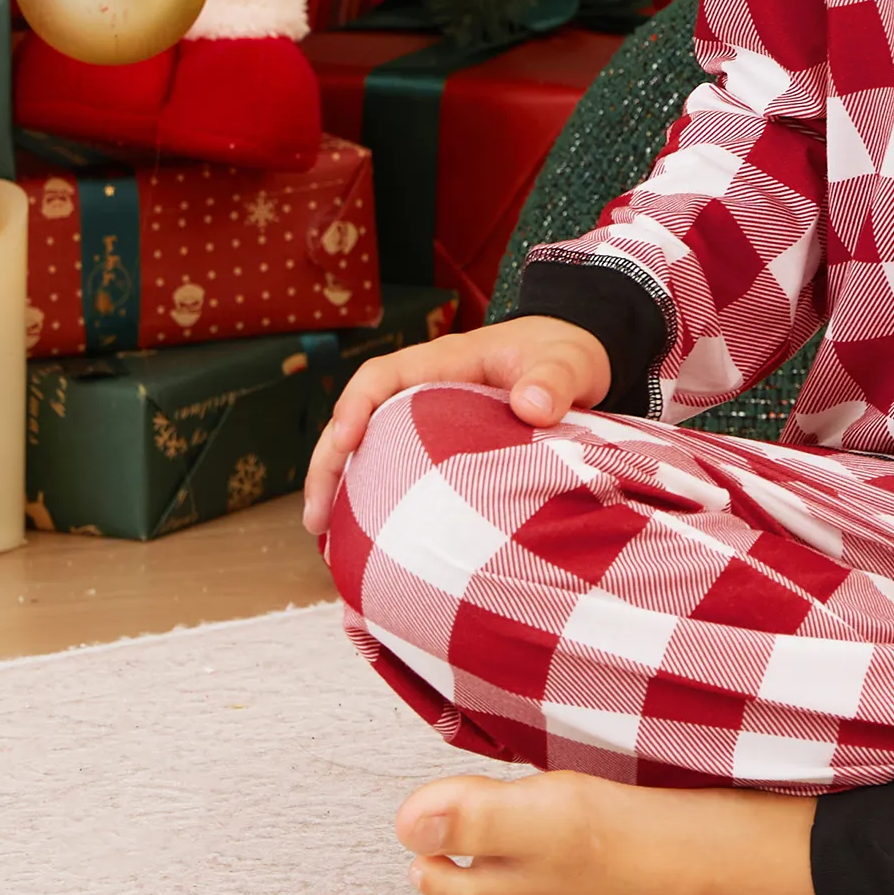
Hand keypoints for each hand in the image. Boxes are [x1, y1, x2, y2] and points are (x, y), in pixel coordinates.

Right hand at [301, 315, 608, 539]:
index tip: (344, 442)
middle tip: (315, 518)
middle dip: (329, 462)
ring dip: (342, 487)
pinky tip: (366, 539)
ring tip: (325, 539)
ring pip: (369, 448)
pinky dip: (374, 498)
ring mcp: (428, 418)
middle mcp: (427, 388)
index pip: (383, 376)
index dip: (355, 406)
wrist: (578, 361)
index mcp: (447, 361)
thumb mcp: (570, 363)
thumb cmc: (568, 355)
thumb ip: (556, 381)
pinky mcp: (438, 445)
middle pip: (358, 418)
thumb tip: (534, 406)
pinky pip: (395, 467)